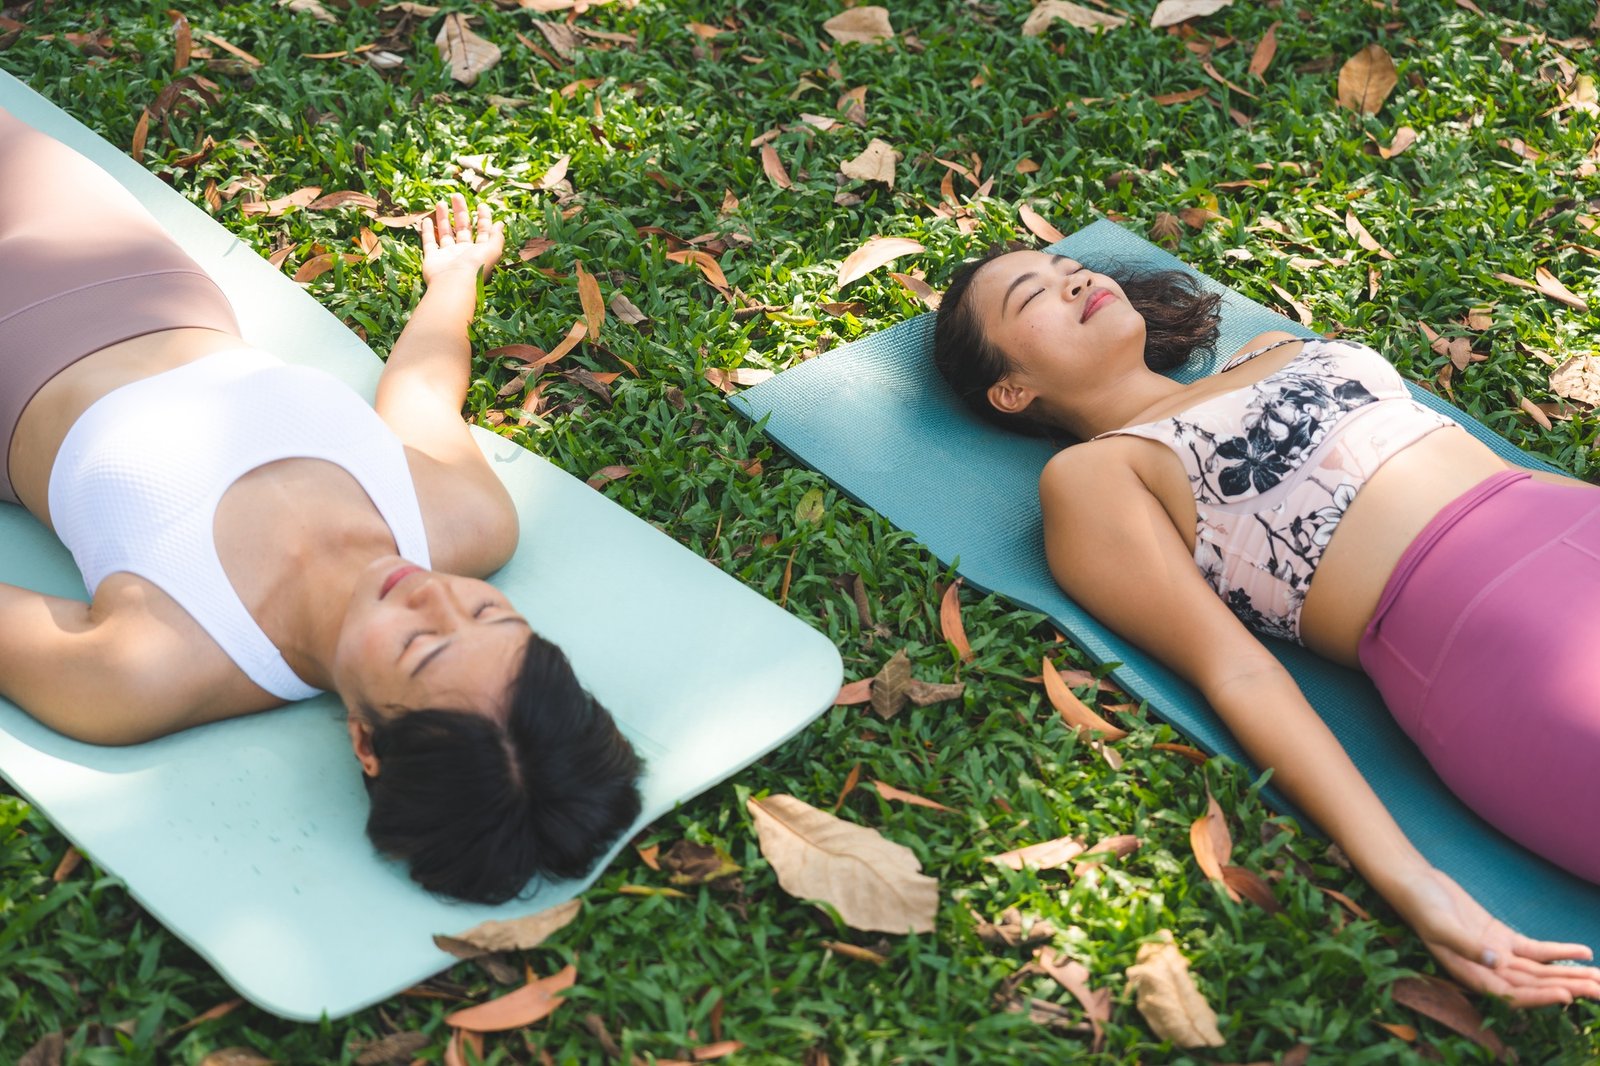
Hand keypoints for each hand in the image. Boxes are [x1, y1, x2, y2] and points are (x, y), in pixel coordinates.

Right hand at [419, 192, 504, 284]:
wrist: (453, 284)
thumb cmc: (475, 266)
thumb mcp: (493, 249)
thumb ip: (497, 236)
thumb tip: (501, 223)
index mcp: (480, 251)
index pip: (483, 231)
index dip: (484, 218)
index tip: (481, 205)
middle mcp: (464, 253)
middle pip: (463, 228)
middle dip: (460, 212)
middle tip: (456, 195)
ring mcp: (447, 256)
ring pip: (445, 233)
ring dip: (443, 218)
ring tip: (441, 202)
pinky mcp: (432, 259)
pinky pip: (429, 242)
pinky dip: (427, 231)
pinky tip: (426, 219)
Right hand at [1390, 864, 1599, 1006]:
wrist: (1415, 882)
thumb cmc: (1421, 905)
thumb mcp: (1440, 924)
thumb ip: (1466, 945)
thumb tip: (1495, 962)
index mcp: (1470, 974)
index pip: (1511, 995)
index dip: (1539, 998)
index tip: (1566, 995)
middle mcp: (1487, 971)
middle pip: (1533, 985)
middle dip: (1567, 987)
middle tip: (1599, 989)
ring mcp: (1496, 954)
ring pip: (1540, 971)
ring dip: (1569, 974)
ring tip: (1599, 978)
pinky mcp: (1501, 937)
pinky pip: (1536, 950)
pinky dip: (1559, 952)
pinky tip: (1583, 953)